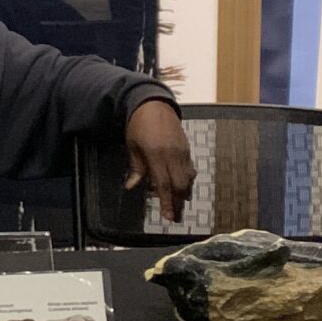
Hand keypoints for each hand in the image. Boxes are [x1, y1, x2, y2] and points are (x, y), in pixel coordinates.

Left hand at [122, 99, 194, 220]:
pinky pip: (190, 168)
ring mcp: (182, 151)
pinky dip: (188, 180)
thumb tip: (131, 187)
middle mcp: (172, 155)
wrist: (152, 104)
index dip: (167, 202)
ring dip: (184, 194)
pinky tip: (184, 188)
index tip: (168, 217)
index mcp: (156, 155)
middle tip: (174, 217)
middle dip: (178, 203)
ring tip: (180, 206)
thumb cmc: (138, 125)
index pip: (164, 184)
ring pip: (188, 178)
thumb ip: (135, 168)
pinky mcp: (186, 148)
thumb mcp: (132, 146)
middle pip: (179, 185)